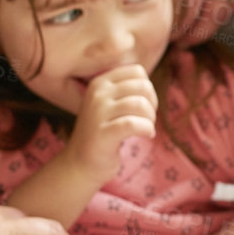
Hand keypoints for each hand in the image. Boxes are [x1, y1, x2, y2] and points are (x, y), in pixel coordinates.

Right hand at [66, 64, 157, 179]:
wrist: (80, 163)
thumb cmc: (102, 132)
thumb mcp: (109, 104)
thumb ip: (126, 89)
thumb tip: (148, 83)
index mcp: (99, 82)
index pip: (136, 71)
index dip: (148, 88)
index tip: (144, 104)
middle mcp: (97, 94)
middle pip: (142, 86)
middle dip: (152, 103)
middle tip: (148, 118)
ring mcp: (97, 113)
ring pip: (140, 104)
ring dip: (151, 118)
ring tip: (147, 128)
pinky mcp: (103, 133)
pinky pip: (134, 124)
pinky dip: (147, 129)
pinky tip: (147, 135)